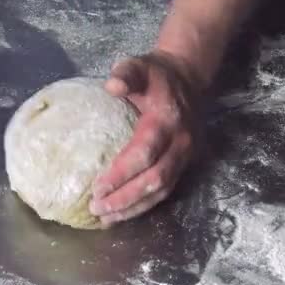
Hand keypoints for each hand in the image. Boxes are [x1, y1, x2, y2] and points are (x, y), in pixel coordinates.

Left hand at [89, 50, 202, 226]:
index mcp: (166, 120)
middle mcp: (180, 142)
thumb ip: (126, 73)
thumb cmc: (155, 75)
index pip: (143, 153)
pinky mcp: (184, 163)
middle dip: (125, 198)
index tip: (97, 187)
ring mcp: (185, 155)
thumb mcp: (139, 66)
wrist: (188, 77)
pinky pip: (165, 190)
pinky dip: (144, 204)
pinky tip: (123, 213)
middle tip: (96, 208)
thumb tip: (112, 86)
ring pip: (161, 190)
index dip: (121, 174)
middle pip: (154, 179)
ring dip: (134, 207)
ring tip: (106, 219)